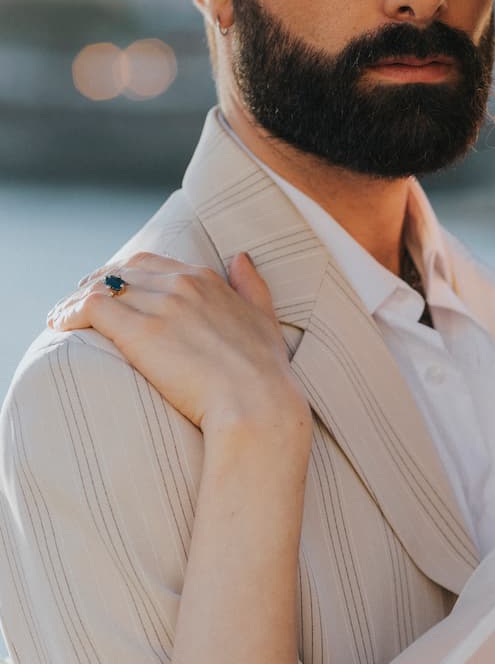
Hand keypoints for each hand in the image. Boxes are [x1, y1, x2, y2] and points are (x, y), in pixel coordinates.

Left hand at [48, 251, 309, 434]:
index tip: (111, 291)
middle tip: (78, 302)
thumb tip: (241, 259)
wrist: (257, 404)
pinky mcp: (140, 331)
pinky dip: (70, 312)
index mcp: (206, 281)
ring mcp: (160, 306)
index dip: (125, 276)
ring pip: (102, 288)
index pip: (151, 264)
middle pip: (122, 273)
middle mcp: (182, 285)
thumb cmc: (265, 373)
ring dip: (76, 300)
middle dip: (96, 284)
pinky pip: (92, 308)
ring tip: (62, 316)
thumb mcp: (266, 320)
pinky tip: (59, 324)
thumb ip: (252, 286)